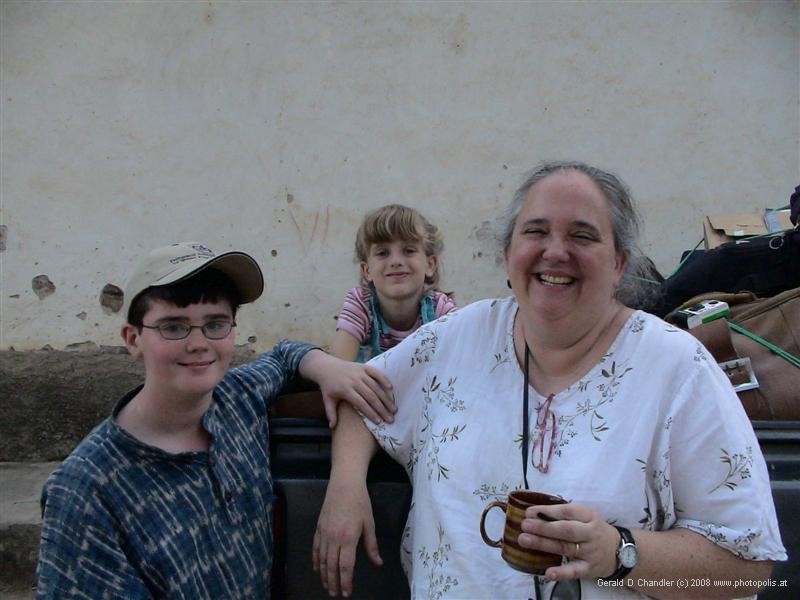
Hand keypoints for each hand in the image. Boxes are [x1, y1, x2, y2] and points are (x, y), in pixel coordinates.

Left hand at [299, 351, 394, 426]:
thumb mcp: (327, 400)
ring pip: (375, 386)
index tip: (379, 422)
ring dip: (386, 398)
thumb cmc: (328, 386)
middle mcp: (354, 381)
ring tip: (394, 409)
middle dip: (382, 408)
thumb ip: (331, 413)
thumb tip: (332, 427)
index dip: (370, 413)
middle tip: (391, 418)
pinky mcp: (364, 366)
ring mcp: (359, 373)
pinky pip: (376, 373)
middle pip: (371, 396)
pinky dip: (384, 379)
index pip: (360, 403)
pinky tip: (391, 389)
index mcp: (345, 390)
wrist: (326, 367)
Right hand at [312, 479, 382, 596]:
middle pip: (331, 566)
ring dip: (323, 575)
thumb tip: (378, 562)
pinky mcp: (318, 528)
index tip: (346, 592)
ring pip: (321, 559)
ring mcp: (324, 533)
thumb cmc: (360, 502)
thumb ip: (371, 545)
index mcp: (348, 538)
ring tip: (327, 585)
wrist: (344, 484)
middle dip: (333, 582)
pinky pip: (315, 548)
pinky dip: (315, 560)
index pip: (345, 566)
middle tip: (335, 593)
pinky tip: (317, 568)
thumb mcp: (369, 523)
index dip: (346, 581)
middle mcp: (333, 539)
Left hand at [517, 502, 619, 581]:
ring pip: (565, 548)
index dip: (547, 512)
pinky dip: (562, 573)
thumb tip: (533, 514)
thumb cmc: (593, 530)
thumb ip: (563, 515)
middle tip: (525, 525)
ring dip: (544, 544)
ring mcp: (590, 552)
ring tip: (525, 540)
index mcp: (588, 515)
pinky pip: (575, 571)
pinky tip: (548, 573)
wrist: (619, 551)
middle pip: (566, 530)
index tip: (529, 512)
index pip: (567, 512)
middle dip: (544, 527)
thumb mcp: (584, 516)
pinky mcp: (589, 569)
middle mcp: (590, 533)